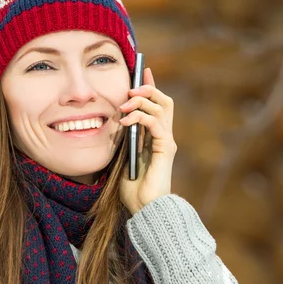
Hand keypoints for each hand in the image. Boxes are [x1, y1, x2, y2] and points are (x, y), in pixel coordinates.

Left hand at [118, 68, 176, 214]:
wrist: (145, 210)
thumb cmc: (134, 191)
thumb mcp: (124, 159)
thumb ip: (125, 141)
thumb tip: (116, 122)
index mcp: (155, 139)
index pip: (157, 106)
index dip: (150, 88)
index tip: (142, 72)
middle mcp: (164, 137)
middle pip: (164, 101)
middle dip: (147, 90)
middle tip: (129, 90)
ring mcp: (166, 142)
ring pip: (161, 107)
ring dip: (141, 102)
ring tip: (123, 107)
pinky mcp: (165, 148)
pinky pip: (155, 123)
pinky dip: (139, 117)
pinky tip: (125, 123)